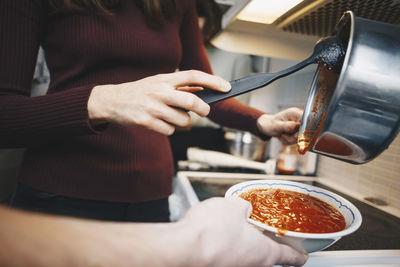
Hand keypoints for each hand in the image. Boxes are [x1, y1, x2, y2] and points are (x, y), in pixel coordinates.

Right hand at [87, 70, 230, 134]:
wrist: (111, 101)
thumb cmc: (140, 91)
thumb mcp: (158, 82)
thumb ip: (179, 86)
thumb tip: (203, 89)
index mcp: (164, 79)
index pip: (193, 75)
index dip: (212, 81)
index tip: (226, 87)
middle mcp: (160, 91)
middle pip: (192, 101)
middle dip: (203, 108)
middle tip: (204, 110)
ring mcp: (153, 107)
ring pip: (183, 120)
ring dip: (184, 122)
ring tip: (173, 117)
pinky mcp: (147, 122)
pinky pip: (170, 130)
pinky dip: (169, 129)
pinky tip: (160, 122)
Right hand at [181, 197, 307, 266]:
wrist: (183, 249)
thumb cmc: (212, 233)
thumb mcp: (235, 207)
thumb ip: (245, 208)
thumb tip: (243, 209)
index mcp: (266, 253)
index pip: (292, 258)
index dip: (299, 254)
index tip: (303, 254)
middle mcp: (252, 266)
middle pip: (266, 256)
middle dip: (264, 241)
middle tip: (261, 228)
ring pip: (244, 256)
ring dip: (242, 243)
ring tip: (231, 226)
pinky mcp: (217, 266)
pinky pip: (227, 255)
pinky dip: (225, 245)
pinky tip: (215, 233)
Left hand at [257, 107, 302, 144]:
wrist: (265, 127)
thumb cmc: (269, 124)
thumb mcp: (276, 125)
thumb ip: (286, 126)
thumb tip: (296, 126)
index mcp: (295, 113)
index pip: (306, 120)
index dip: (303, 129)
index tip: (295, 135)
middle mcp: (298, 119)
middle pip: (304, 131)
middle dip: (293, 137)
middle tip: (282, 135)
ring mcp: (298, 126)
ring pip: (300, 138)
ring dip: (289, 139)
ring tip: (281, 135)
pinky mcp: (296, 132)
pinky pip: (295, 141)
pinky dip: (288, 141)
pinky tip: (282, 137)